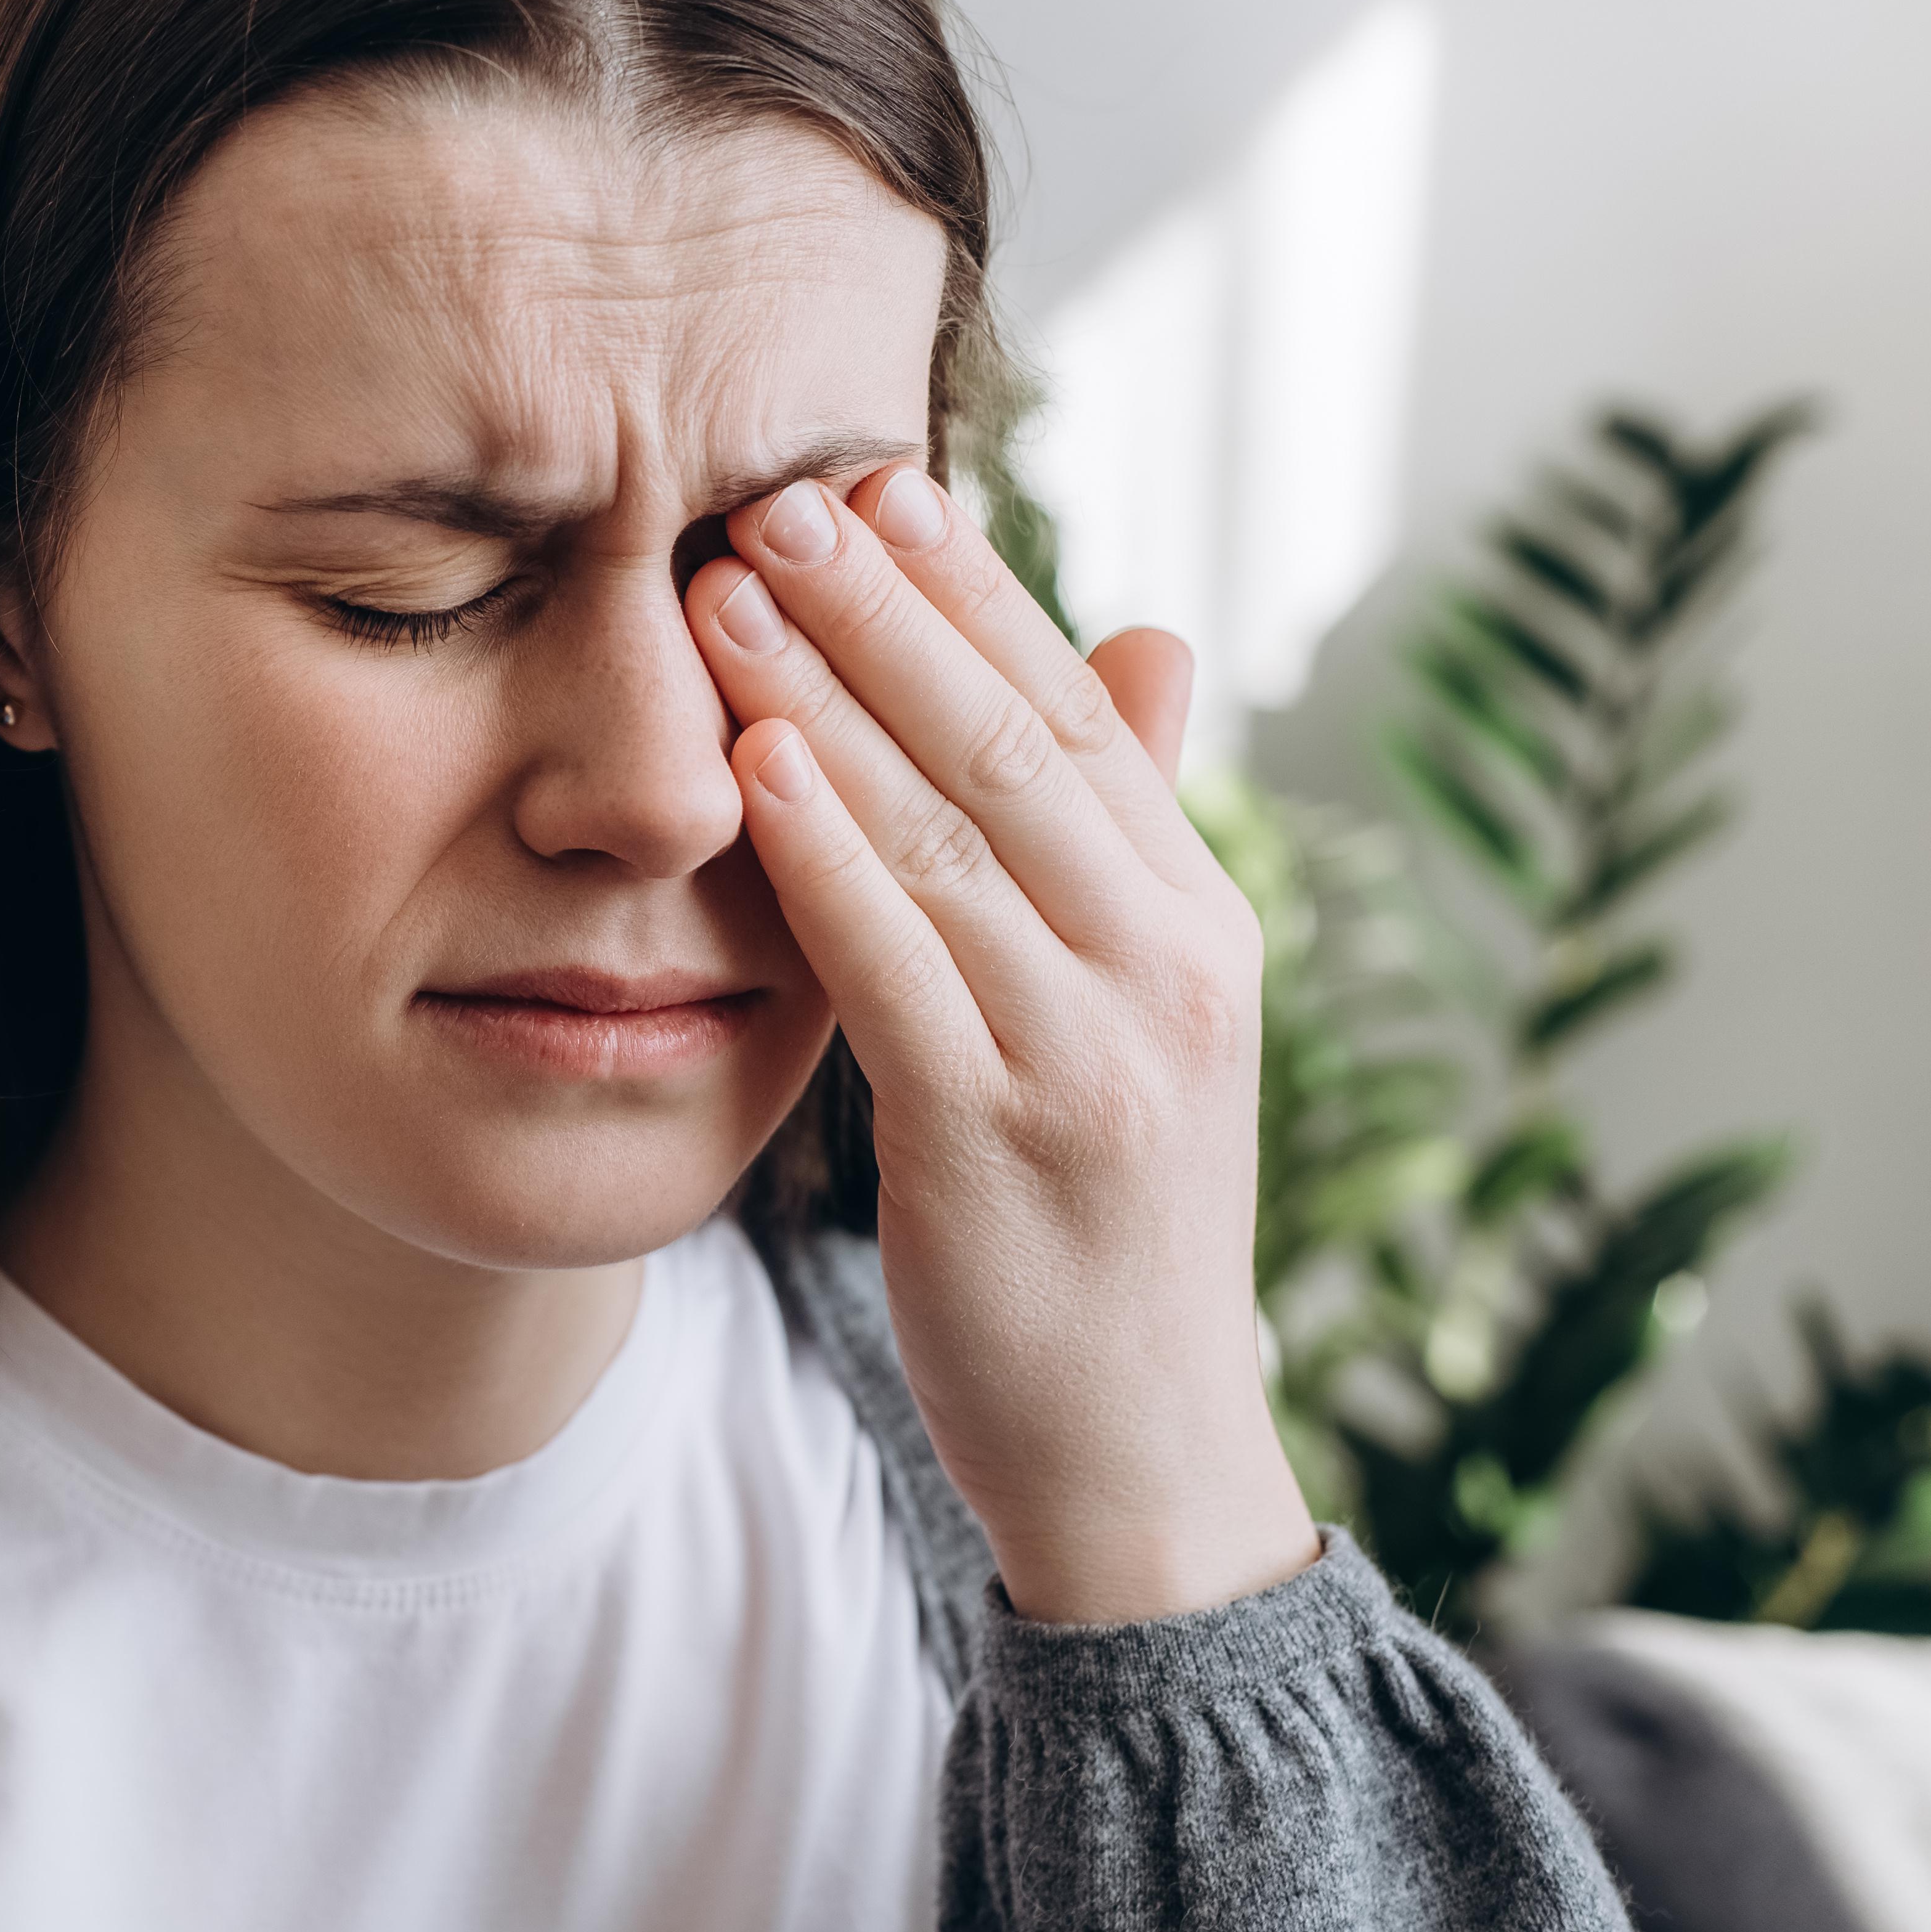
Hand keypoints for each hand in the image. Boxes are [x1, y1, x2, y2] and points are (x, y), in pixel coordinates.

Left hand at [686, 463, 1315, 1623]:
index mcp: (1199, 921)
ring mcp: (1092, 1052)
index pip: (1082, 711)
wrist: (1145, 1451)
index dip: (977, 590)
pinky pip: (900, 964)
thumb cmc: (1112, 1220)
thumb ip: (1124, 832)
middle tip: (780, 491)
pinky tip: (754, 760)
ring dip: (832, 692)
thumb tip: (1144, 636)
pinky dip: (828, 851)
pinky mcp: (1001, 1138)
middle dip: (891, 606)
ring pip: (951, 830)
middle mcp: (1167, 965)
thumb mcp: (1146, 1011)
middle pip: (1012, 741)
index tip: (883, 480)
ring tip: (731, 582)